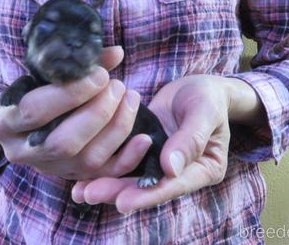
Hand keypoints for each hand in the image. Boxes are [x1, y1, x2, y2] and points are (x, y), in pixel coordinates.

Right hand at [0, 46, 152, 179]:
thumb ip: (73, 65)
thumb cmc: (29, 92)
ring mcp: (50, 169)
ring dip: (116, 128)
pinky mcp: (74, 177)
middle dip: (96, 113)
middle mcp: (23, 153)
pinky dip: (129, 157)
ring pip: (86, 160)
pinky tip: (144, 137)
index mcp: (4, 123)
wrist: (18, 124)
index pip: (34, 111)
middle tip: (116, 85)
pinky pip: (105, 175)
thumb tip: (116, 53)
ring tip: (130, 97)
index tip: (98, 74)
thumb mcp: (40, 76)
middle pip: (62, 143)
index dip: (69, 93)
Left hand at [72, 75, 265, 212]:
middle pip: (147, 187)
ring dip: (107, 184)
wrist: (198, 87)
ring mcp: (159, 163)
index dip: (147, 195)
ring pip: (132, 178)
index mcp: (202, 169)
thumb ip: (190, 138)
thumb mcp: (204, 111)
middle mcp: (180, 173)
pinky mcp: (143, 151)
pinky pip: (124, 161)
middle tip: (89, 193)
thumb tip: (170, 169)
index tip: (123, 202)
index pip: (173, 186)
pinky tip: (82, 173)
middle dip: (118, 192)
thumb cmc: (208, 97)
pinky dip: (105, 166)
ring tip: (80, 191)